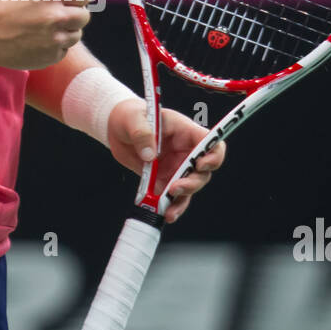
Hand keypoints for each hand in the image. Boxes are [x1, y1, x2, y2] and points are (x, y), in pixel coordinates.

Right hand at [0, 0, 93, 69]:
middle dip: (73, 15)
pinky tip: (37, 41)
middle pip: (84, 17)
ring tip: (44, 29)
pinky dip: (54, 47)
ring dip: (65, 32)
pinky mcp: (49, 58)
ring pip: (76, 36)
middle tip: (57, 16)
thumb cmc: (4, 5)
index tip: (71, 0)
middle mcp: (56, 16)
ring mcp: (54, 39)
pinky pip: (63, 51)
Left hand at [107, 101, 226, 224]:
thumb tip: (149, 155)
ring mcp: (176, 168)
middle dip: (193, 182)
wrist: (117, 128)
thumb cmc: (131, 115)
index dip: (213, 154)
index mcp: (185, 132)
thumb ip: (142, 133)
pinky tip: (165, 214)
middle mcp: (185, 152)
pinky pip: (172, 197)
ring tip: (169, 209)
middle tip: (175, 188)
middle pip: (203, 171)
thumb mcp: (133, 118)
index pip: (210, 142)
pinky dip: (171, 207)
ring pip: (190, 187)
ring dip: (183, 199)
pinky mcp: (163, 181)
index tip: (201, 164)